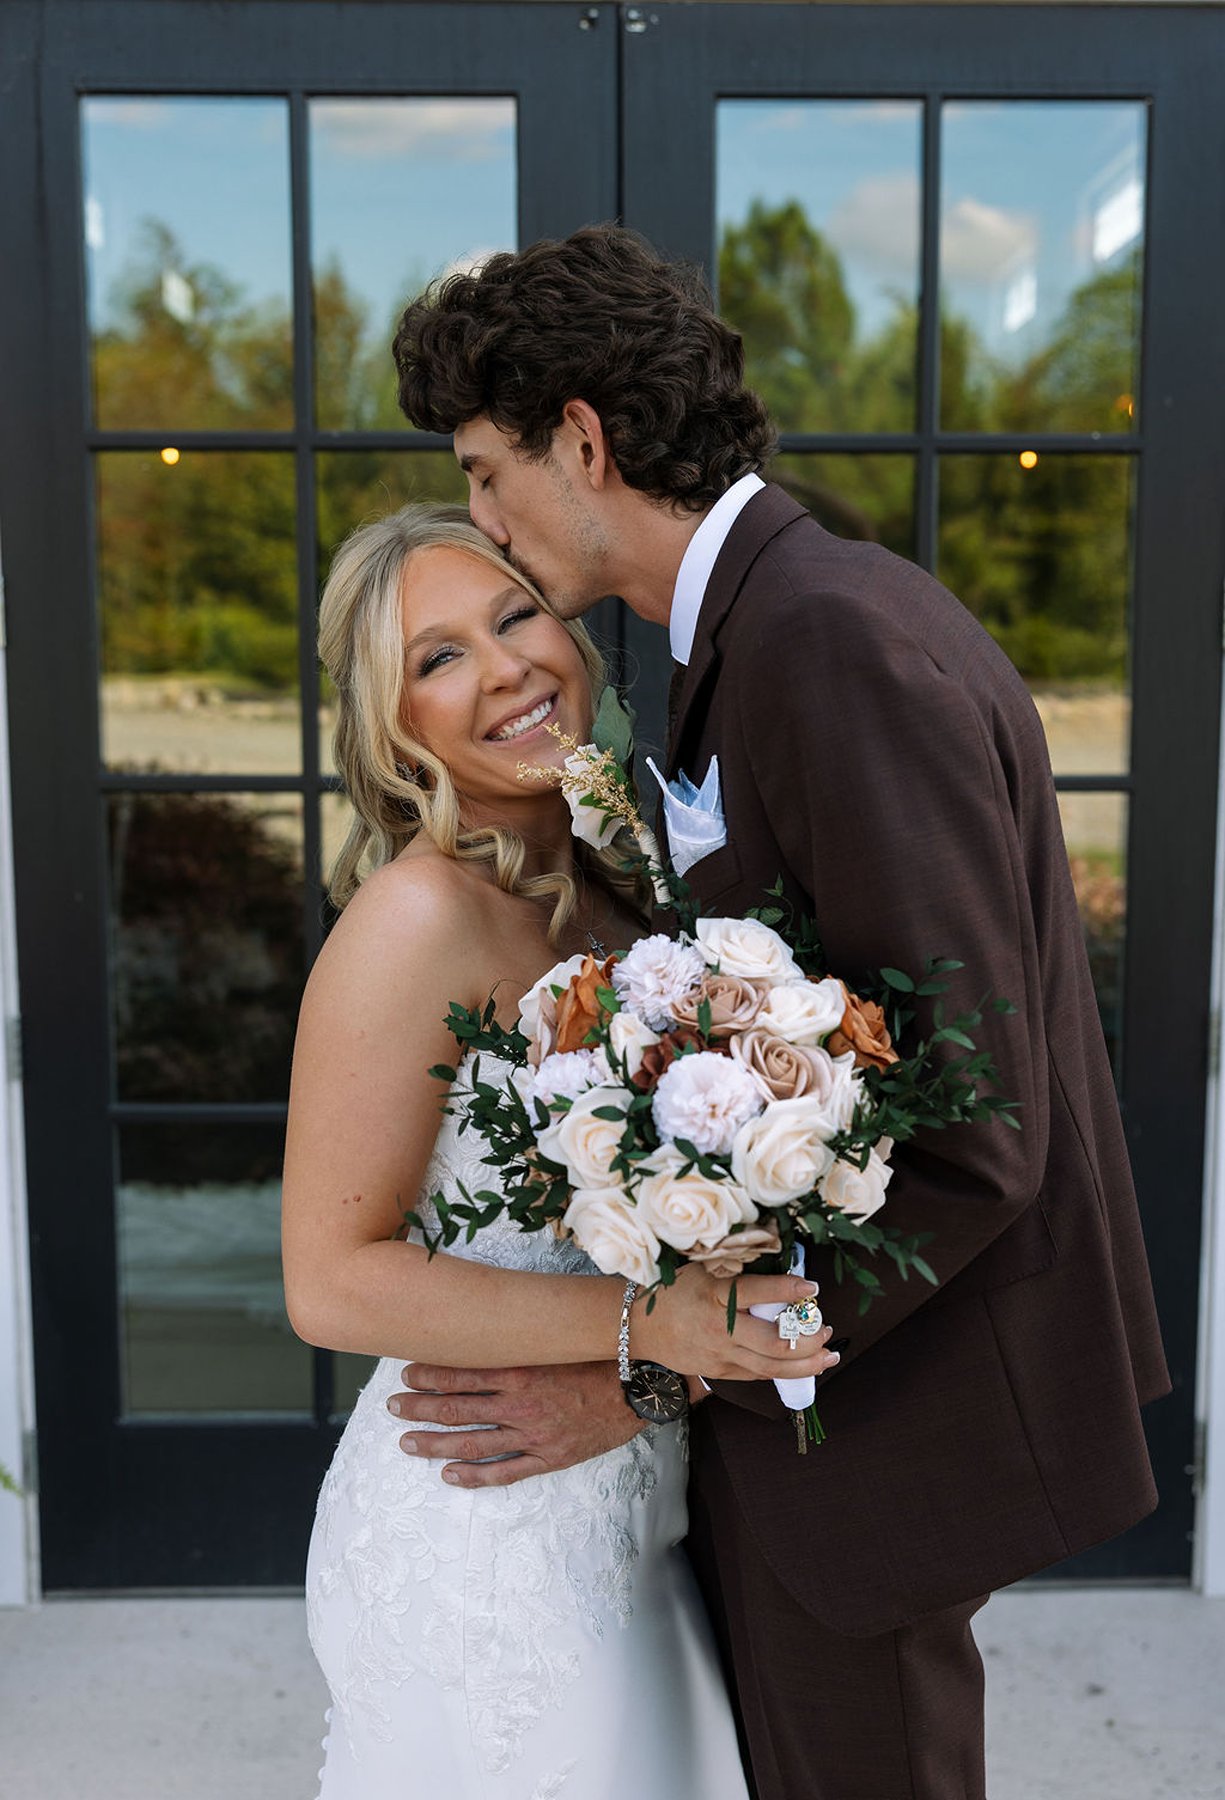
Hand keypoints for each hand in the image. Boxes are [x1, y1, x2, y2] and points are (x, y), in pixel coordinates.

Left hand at [388, 1361, 642, 1487]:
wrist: (643, 1387)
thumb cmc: (602, 1355)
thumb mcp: (558, 1337)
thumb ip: (523, 1336)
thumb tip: (487, 1322)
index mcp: (522, 1369)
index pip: (462, 1372)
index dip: (429, 1375)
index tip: (405, 1373)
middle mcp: (520, 1403)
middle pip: (457, 1408)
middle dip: (420, 1407)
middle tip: (392, 1407)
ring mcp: (533, 1435)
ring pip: (472, 1442)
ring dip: (435, 1443)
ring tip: (407, 1442)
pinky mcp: (548, 1458)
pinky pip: (504, 1473)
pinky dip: (474, 1476)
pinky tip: (449, 1475)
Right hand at [632, 1263, 839, 1382]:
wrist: (637, 1326)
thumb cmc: (672, 1290)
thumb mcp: (700, 1268)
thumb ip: (735, 1268)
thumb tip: (777, 1257)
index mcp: (714, 1296)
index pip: (757, 1293)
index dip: (788, 1289)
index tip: (813, 1287)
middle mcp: (719, 1329)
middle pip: (772, 1342)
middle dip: (807, 1339)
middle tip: (827, 1328)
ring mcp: (719, 1355)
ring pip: (770, 1366)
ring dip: (805, 1363)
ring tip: (829, 1355)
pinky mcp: (718, 1372)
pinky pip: (757, 1375)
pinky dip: (783, 1372)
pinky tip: (804, 1366)